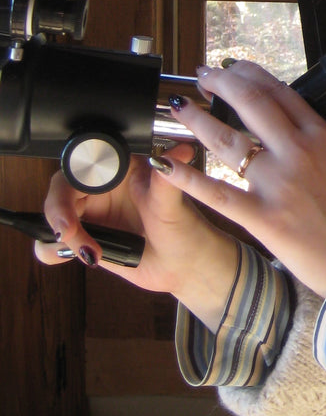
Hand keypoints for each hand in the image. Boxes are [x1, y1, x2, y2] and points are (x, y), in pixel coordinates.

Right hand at [38, 148, 239, 330]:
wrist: (183, 264)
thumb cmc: (183, 226)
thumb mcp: (171, 203)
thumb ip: (167, 178)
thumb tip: (180, 151)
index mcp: (117, 170)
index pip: (80, 169)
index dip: (69, 187)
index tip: (73, 212)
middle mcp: (99, 190)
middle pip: (60, 194)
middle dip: (59, 216)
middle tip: (69, 236)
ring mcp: (90, 216)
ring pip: (52, 220)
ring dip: (54, 239)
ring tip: (84, 253)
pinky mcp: (85, 239)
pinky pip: (55, 244)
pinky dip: (53, 253)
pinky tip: (78, 258)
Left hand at [156, 60, 325, 298]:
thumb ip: (313, 145)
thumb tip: (284, 130)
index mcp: (322, 136)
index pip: (280, 91)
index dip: (250, 74)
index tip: (233, 67)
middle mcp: (299, 151)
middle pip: (251, 102)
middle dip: (221, 82)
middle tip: (203, 76)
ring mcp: (279, 183)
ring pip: (228, 140)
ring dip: (198, 119)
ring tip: (179, 107)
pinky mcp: (263, 218)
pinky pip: (216, 193)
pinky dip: (186, 177)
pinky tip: (164, 164)